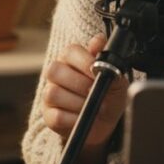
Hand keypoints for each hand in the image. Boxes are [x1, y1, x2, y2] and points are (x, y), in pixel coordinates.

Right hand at [41, 34, 128, 160]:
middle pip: (54, 70)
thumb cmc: (109, 94)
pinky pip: (56, 116)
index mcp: (70, 59)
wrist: (107, 123)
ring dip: (78, 102)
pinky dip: (74, 119)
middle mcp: (56, 74)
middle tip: (95, 92)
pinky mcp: (49, 116)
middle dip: (79, 83)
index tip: (99, 72)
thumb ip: (106, 58)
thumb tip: (99, 40)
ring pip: (53, 93)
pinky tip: (85, 118)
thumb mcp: (114, 76)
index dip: (84, 61)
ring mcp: (49, 95)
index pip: (70, 51)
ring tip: (93, 107)